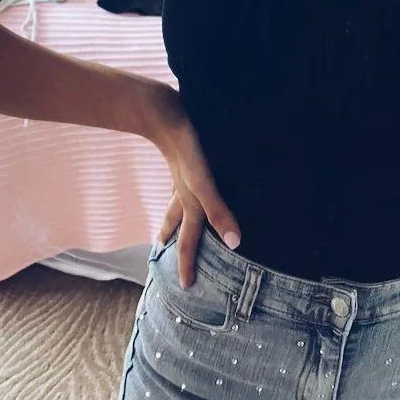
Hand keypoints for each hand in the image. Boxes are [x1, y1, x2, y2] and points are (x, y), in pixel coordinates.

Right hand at [140, 84, 240, 287]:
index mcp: (190, 202)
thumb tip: (235, 244)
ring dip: (173, 217)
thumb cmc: (188, 149)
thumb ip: (219, 211)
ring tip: (169, 226)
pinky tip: (186, 182)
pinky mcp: (187, 156)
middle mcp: (184, 192)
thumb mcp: (205, 184)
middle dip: (174, 241)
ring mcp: (183, 175)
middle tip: (163, 255)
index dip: (188, 264)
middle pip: (178, 222)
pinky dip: (184, 189)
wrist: (165, 111)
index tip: (185, 287)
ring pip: (178, 201)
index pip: (189, 240)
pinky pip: (184, 181)